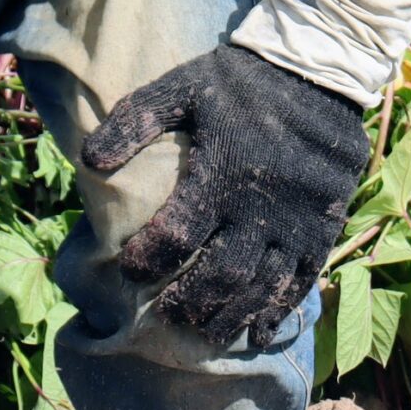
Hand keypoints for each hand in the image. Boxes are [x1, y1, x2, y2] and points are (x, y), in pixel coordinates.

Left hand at [81, 44, 370, 346]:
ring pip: (259, 286)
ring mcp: (294, 224)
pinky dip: (277, 312)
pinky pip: (299, 282)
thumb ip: (133, 121)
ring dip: (229, 316)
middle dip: (188, 301)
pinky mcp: (321, 230)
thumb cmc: (239, 83)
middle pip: (219, 274)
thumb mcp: (180, 87)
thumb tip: (89, 161)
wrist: (317, 75)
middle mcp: (259, 208)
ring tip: (202, 333)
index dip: (147, 260)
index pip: (176, 235)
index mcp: (221, 174)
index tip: (128, 269)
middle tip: (165, 314)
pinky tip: (258, 334)